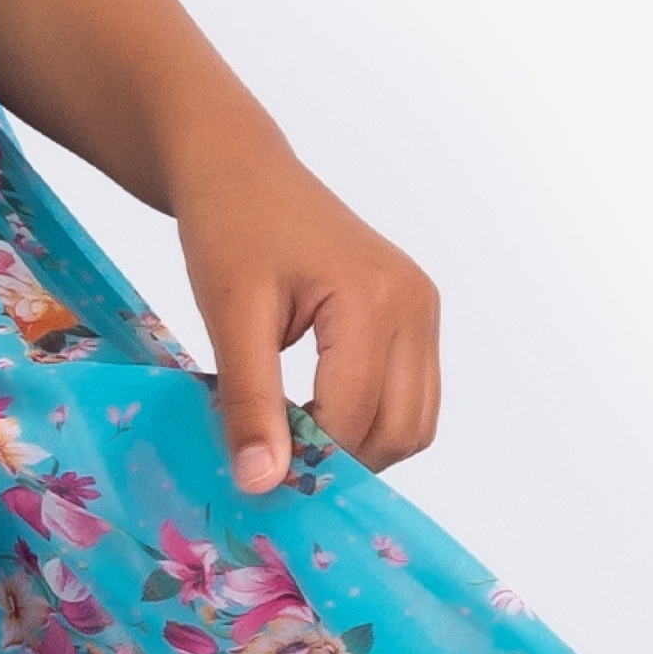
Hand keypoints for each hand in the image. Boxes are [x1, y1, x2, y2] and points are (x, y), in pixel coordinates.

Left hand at [177, 152, 441, 492]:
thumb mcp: (229, 317)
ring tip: (293, 432)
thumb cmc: (229, 227)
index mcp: (374, 299)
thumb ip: (250, 402)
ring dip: (360, 446)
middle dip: (341, 461)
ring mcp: (423, 307)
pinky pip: (411, 395)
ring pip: (414, 422)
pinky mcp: (417, 313)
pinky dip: (370, 418)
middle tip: (273, 458)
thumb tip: (261, 484)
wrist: (241, 169)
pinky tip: (316, 408)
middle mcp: (415, 304)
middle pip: (399, 430)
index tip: (254, 471)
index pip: (354, 418)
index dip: (307, 459)